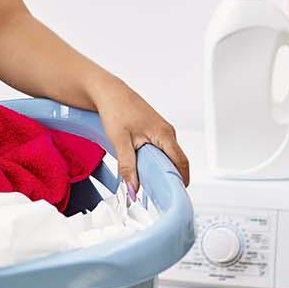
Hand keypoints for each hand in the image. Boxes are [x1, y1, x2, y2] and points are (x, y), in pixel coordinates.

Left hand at [86, 78, 189, 196]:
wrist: (107, 92)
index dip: (181, 180)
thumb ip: (128, 167)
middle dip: (171, 178)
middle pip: (177, 161)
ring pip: (168, 155)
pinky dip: (156, 161)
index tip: (176, 195)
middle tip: (161, 195)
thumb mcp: (119, 142)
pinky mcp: (154, 130)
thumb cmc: (115, 109)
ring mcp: (161, 130)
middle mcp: (167, 132)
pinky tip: (144, 168)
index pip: (181, 162)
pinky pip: (161, 149)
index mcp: (164, 134)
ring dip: (162, 169)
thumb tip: (133, 189)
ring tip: (151, 185)